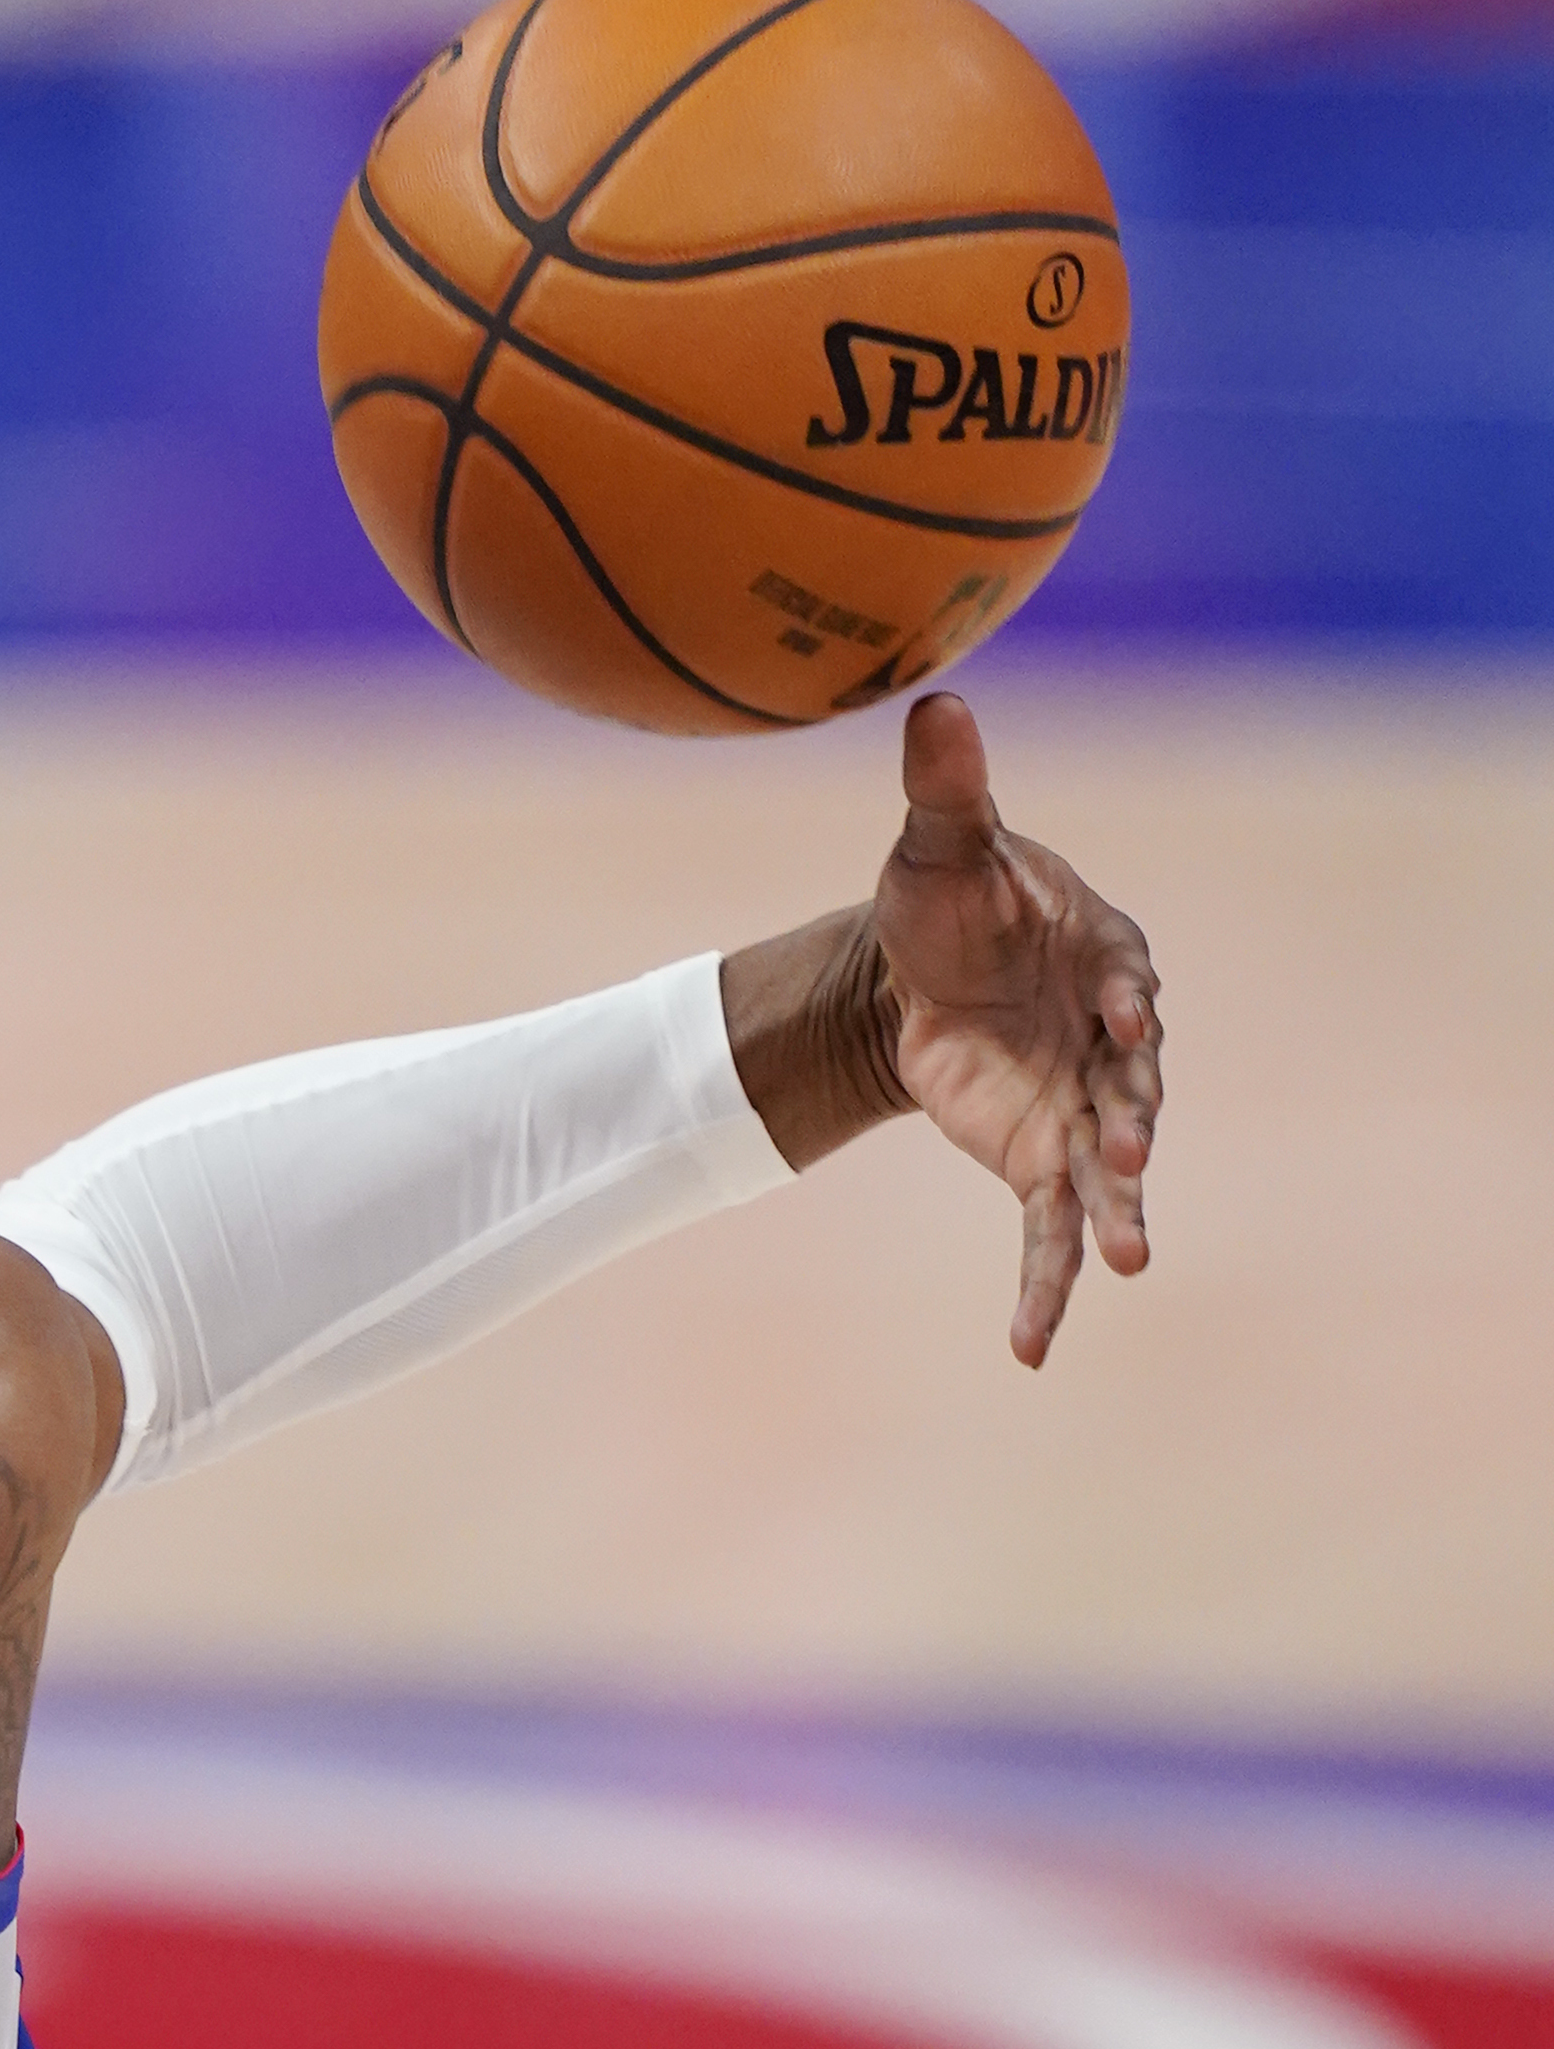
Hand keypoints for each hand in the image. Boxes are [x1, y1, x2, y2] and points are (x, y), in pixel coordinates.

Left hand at [873, 692, 1163, 1367]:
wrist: (911, 967)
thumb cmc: (945, 896)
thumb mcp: (937, 842)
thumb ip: (946, 786)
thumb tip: (936, 700)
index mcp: (1104, 956)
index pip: (1127, 980)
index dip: (1127, 1000)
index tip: (1128, 1016)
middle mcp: (1109, 1041)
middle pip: (1134, 1085)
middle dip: (1136, 1122)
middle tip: (1135, 1157)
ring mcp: (1080, 1107)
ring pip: (1107, 1167)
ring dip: (1116, 1210)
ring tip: (1129, 1258)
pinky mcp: (1037, 1158)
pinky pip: (1047, 1229)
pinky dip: (1044, 1285)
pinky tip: (1031, 1348)